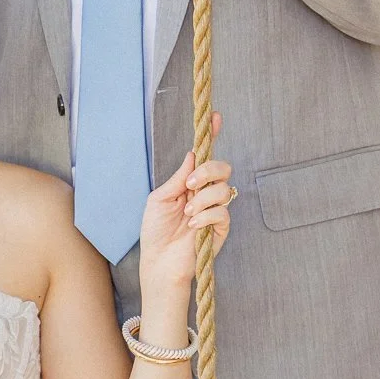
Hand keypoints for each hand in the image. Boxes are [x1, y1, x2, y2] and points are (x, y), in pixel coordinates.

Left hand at [139, 117, 233, 288]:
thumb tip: (193, 154)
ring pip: (224, 189)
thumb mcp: (161, 198)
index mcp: (189, 183)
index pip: (205, 156)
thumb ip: (179, 177)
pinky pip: (223, 211)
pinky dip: (206, 216)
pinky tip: (194, 225)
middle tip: (190, 185)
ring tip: (187, 214)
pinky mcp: (220, 228)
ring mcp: (214, 210)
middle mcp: (205, 193)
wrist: (158, 261)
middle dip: (209, 171)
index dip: (212, 135)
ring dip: (203, 199)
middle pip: (222, 168)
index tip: (215, 116)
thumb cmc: (155, 231)